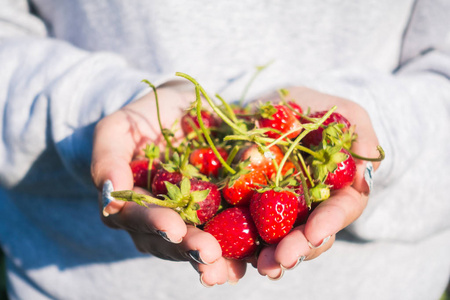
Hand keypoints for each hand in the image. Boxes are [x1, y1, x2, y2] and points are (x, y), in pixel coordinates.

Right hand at [90, 86, 246, 285]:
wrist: (179, 107)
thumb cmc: (144, 119)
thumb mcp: (118, 130)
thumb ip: (107, 160)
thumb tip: (109, 195)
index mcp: (132, 204)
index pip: (139, 218)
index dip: (155, 224)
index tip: (174, 228)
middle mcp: (159, 219)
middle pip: (171, 239)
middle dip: (189, 247)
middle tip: (208, 253)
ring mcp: (189, 218)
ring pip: (197, 243)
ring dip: (213, 257)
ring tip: (228, 267)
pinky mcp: (217, 212)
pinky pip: (227, 233)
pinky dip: (237, 247)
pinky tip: (249, 258)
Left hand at [256, 86, 381, 278]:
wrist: (285, 109)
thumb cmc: (322, 112)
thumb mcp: (349, 116)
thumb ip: (362, 141)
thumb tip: (364, 177)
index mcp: (337, 192)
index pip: (338, 212)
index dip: (328, 224)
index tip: (314, 234)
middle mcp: (310, 208)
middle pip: (307, 236)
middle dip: (295, 249)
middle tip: (279, 261)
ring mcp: (280, 209)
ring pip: (278, 238)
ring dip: (268, 255)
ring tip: (258, 265)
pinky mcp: (252, 204)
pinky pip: (246, 223)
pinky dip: (238, 240)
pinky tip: (229, 251)